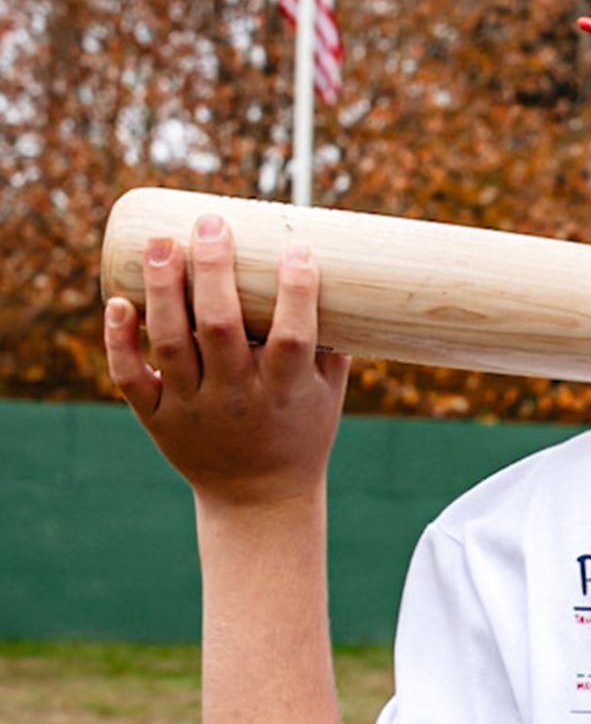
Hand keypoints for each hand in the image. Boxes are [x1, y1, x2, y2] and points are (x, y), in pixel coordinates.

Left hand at [103, 214, 349, 507]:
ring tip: (164, 242)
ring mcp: (194, 408)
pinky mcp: (158, 417)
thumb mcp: (327, 398)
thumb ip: (328, 342)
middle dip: (215, 270)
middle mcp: (238, 399)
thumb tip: (337, 272)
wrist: (259, 500)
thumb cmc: (299, 436)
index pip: (294, 339)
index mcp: (286, 395)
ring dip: (165, 289)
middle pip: (220, 327)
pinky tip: (118, 303)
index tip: (296, 250)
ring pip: (172, 342)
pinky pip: (132, 377)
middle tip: (211, 224)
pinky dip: (120, 342)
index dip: (296, 292)